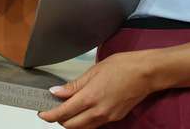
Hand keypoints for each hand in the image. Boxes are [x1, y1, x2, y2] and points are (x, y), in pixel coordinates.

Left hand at [39, 51, 156, 127]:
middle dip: (59, 120)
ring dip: (72, 122)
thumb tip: (57, 92)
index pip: (62, 113)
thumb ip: (74, 85)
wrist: (147, 73)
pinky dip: (86, 120)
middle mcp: (97, 111)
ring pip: (82, 128)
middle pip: (70, 126)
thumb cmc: (124, 66)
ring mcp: (107, 117)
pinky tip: (86, 108)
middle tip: (54, 108)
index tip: (42, 112)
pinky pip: (94, 124)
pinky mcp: (114, 118)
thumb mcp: (95, 70)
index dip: (48, 115)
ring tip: (69, 108)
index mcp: (90, 97)